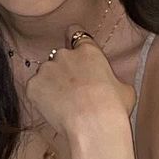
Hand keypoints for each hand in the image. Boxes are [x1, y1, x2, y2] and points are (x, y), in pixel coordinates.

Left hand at [22, 22, 135, 137]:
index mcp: (88, 52)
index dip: (73, 40)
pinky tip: (54, 111)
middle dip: (64, 71)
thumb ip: (112, 80)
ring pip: (46, 74)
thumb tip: (110, 86)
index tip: (73, 51)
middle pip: (59, 58)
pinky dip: (41, 99)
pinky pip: (35, 90)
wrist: (93, 126)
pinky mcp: (33, 86)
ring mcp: (46, 69)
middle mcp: (65, 55)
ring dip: (52, 85)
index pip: (75, 32)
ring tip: (64, 105)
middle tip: (74, 92)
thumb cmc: (113, 109)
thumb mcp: (124, 89)